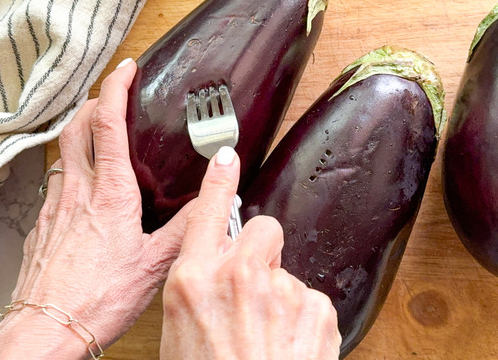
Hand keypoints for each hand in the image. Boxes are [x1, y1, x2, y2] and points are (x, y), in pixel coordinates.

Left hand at [0, 58, 188, 358]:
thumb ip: (186, 228)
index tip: (126, 69)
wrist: (47, 327)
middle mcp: (78, 191)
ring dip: (79, 131)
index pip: (108, 124)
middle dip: (94, 101)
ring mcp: (54, 205)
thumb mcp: (155, 264)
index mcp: (110, 194)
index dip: (116, 88)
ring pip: (63, 151)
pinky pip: (56, 180)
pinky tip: (83, 185)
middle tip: (111, 95)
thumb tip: (212, 202)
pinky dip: (70, 166)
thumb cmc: (98, 298)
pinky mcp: (41, 224)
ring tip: (98, 132)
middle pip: (77, 126)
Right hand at [160, 146, 341, 359]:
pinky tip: (289, 350)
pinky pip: (311, 301)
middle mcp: (238, 276)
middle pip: (264, 230)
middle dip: (263, 251)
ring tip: (268, 342)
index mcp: (193, 282)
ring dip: (282, 300)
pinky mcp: (316, 308)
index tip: (225, 156)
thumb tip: (212, 279)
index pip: (207, 214)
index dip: (218, 181)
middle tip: (255, 287)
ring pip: (288, 275)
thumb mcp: (181, 334)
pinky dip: (304, 323)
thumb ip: (198, 293)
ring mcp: (281, 290)